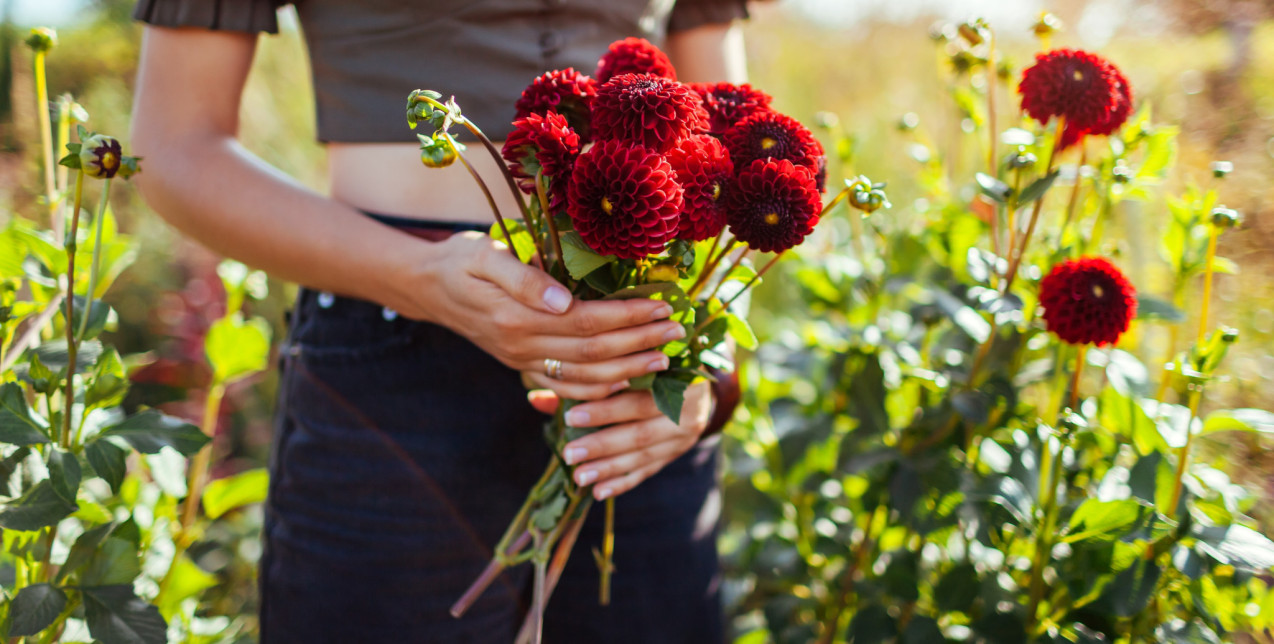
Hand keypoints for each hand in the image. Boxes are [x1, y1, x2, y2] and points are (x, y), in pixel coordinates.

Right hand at [392, 233, 683, 389]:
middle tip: (676, 332)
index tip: (662, 306)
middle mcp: (521, 346)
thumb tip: (563, 299)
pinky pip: (564, 388)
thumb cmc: (460, 261)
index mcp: (517, 317)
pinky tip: (624, 381)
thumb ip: (523, 278)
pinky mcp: (521, 367)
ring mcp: (521, 362)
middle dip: (639, 342)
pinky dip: (598, 390)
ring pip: (584, 376)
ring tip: (663, 359)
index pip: (587, 321)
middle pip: (593, 351)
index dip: (628, 316)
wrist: (426, 287)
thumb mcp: (485, 256)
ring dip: (627, 370)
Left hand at [528, 380, 713, 500]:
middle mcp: (685, 407)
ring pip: (643, 455)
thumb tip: (535, 397)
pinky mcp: (676, 452)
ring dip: (609, 468)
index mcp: (671, 377)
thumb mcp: (623, 367)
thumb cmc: (646, 367)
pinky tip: (599, 492)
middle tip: (569, 454)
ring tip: (579, 477)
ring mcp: (683, 434)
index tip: (571, 417)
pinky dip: (623, 482)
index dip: (604, 409)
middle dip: (601, 445)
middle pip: (640, 432)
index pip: (636, 396)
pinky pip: (648, 471)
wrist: (693, 382)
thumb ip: (583, 383)